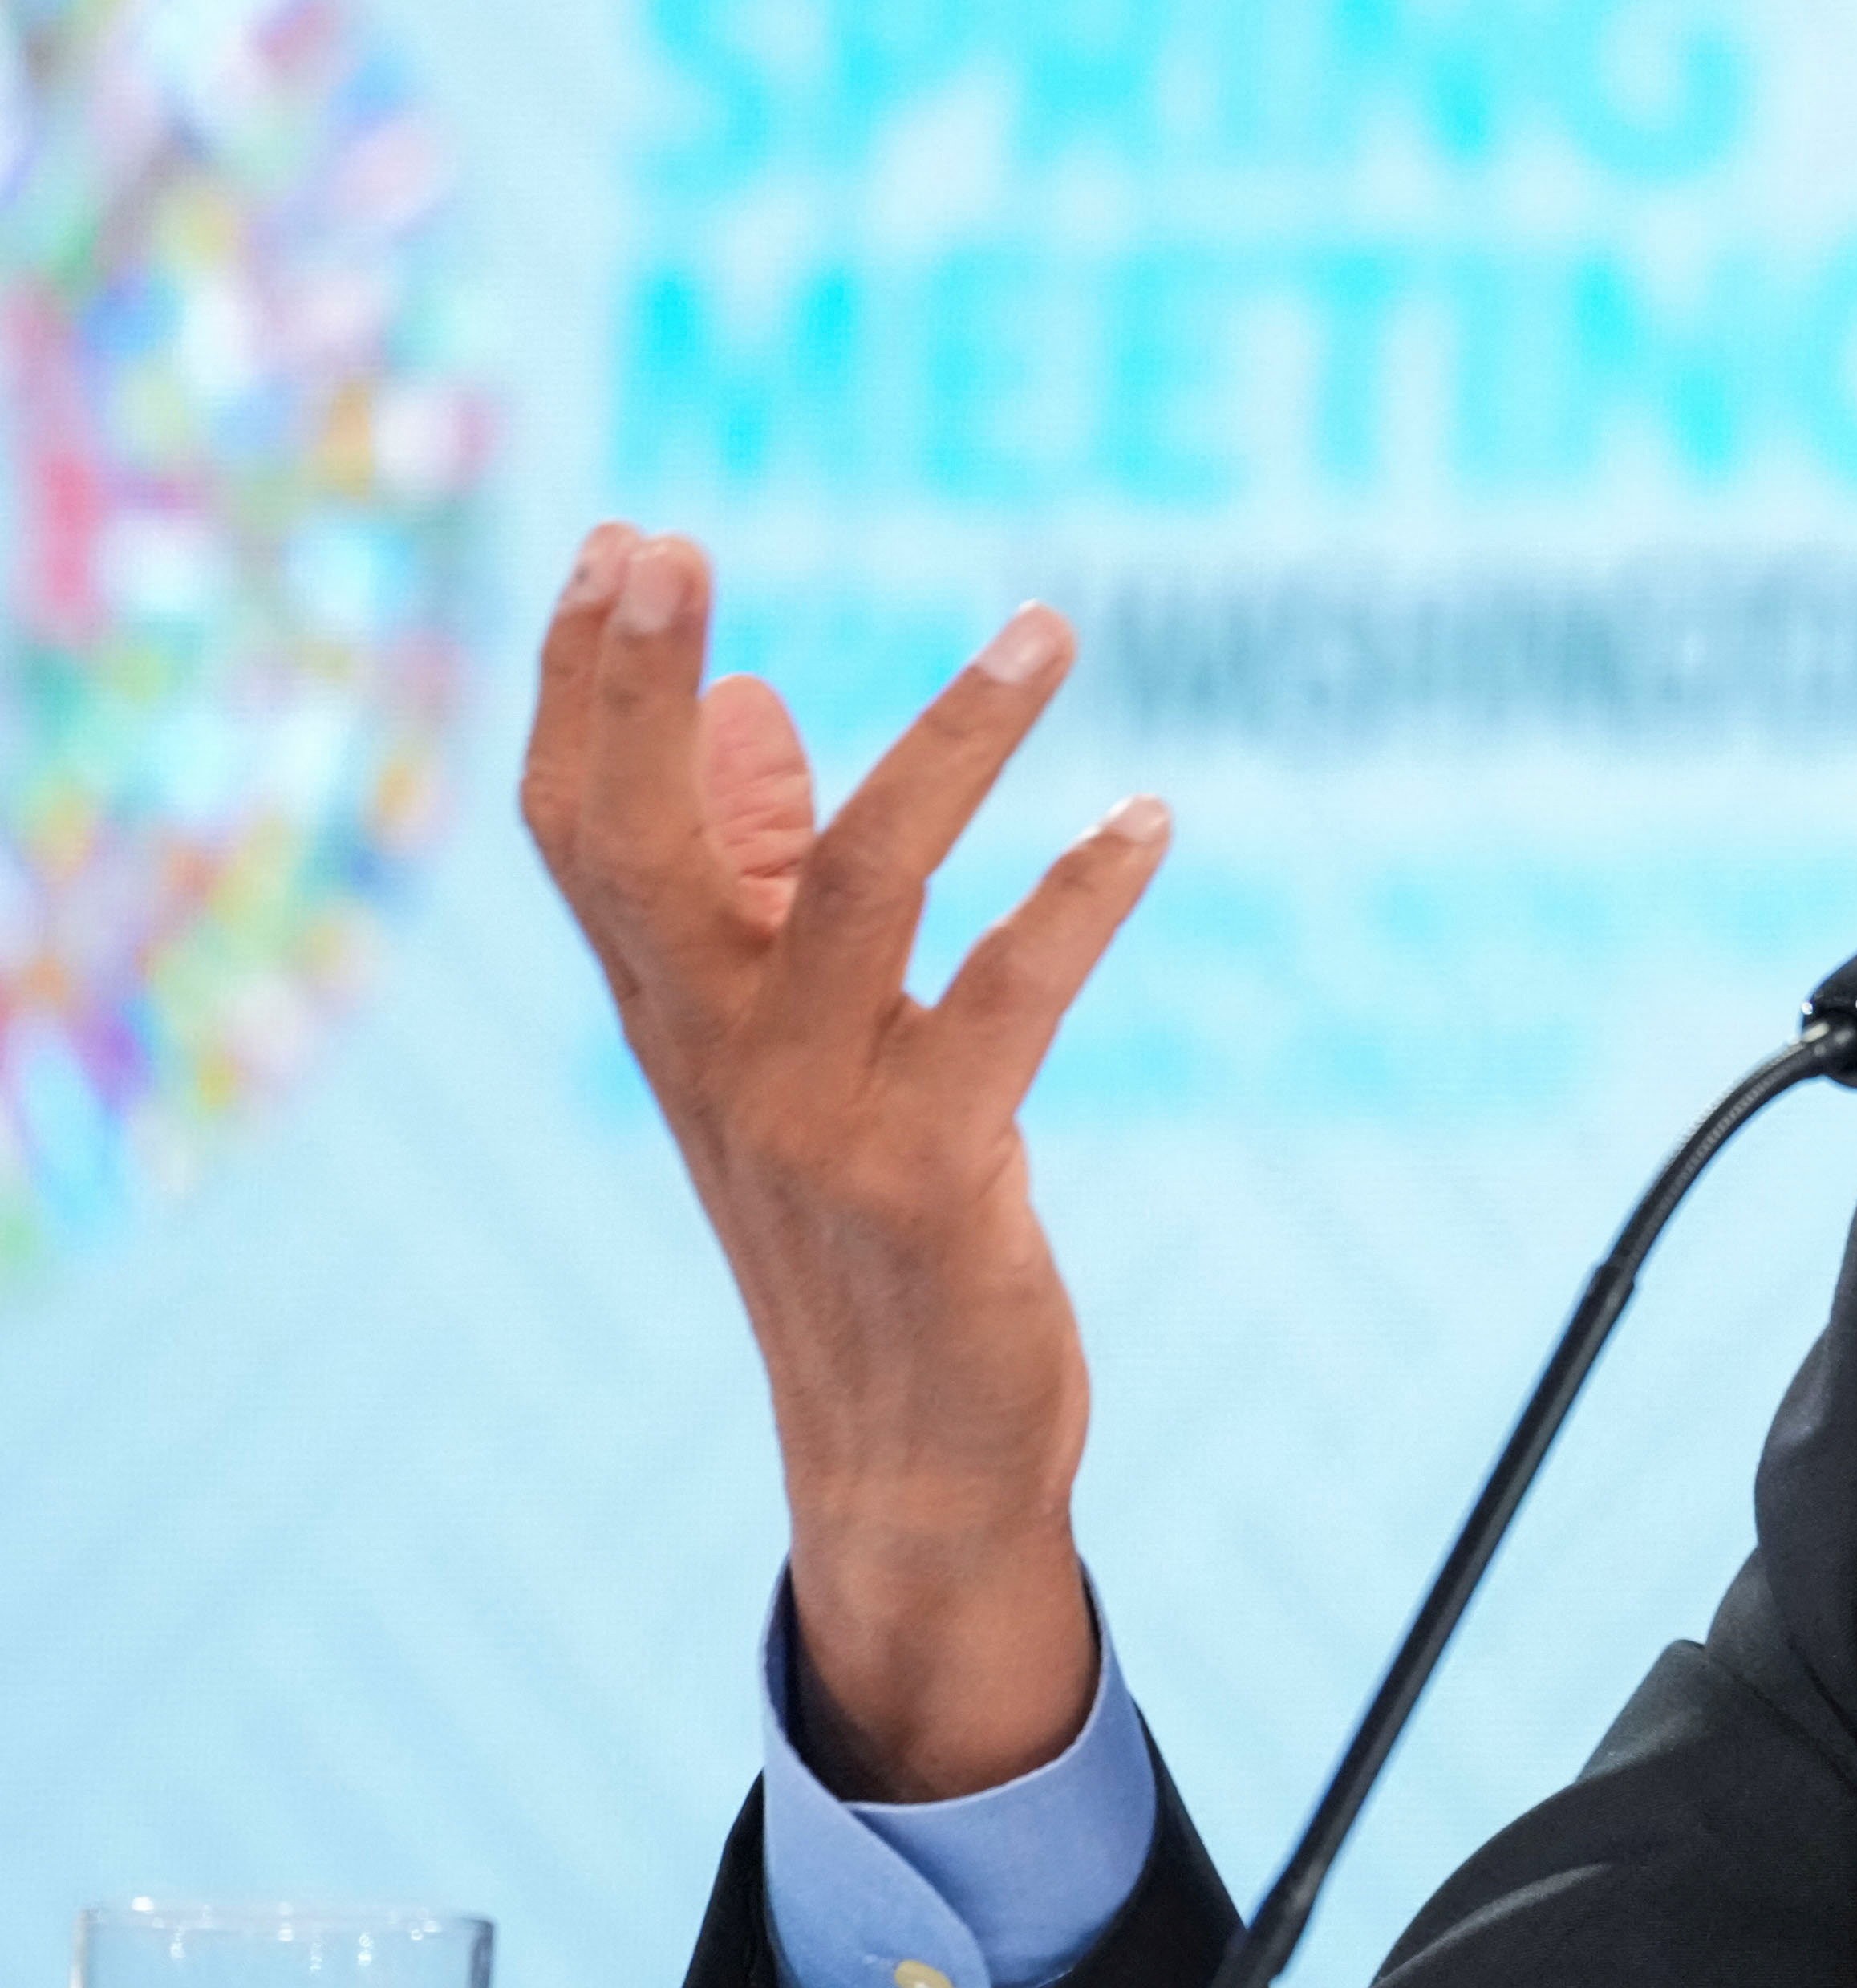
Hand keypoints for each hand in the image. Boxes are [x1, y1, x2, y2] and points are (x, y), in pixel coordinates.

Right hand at [521, 524, 1170, 1799]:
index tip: (623, 536)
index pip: (580, 822)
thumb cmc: (854, 1215)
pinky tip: (1145, 817)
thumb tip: (746, 707)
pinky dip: (1080, 896)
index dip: (586, 683)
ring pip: (860, 885)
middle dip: (634, 689)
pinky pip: (1007, 999)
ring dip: (951, 744)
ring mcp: (812, 1111)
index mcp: (674, 1004)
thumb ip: (762, 873)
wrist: (907, 1451)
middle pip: (635, 843)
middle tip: (664, 541)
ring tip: (1046, 630)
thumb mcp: (794, 1033)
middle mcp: (712, 1048)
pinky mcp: (928, 1172)